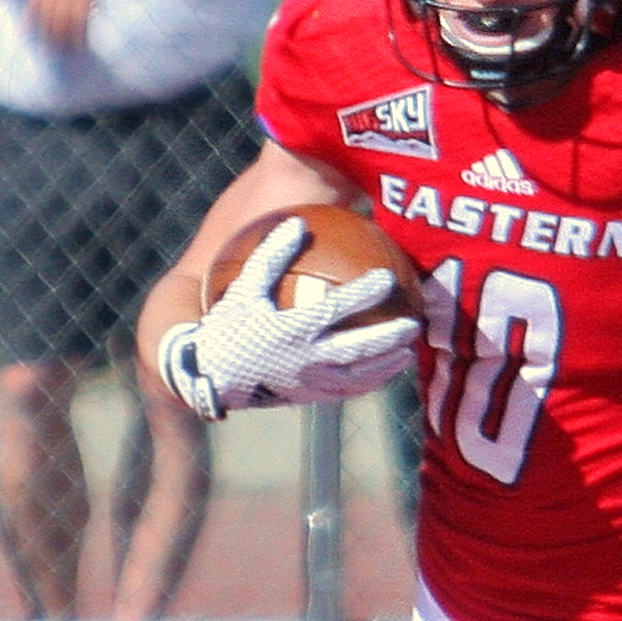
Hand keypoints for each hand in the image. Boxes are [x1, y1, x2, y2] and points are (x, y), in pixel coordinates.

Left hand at [26, 0, 114, 49]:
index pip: (34, 4)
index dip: (29, 20)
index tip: (24, 34)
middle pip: (48, 19)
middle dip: (48, 38)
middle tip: (49, 54)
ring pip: (63, 23)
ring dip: (64, 42)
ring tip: (67, 54)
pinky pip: (81, 21)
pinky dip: (80, 35)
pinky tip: (82, 45)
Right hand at [154, 218, 418, 420]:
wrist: (208, 376)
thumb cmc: (225, 327)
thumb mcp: (244, 289)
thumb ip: (270, 256)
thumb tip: (297, 222)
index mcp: (292, 329)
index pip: (336, 309)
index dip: (364, 294)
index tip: (388, 279)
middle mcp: (305, 359)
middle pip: (358, 349)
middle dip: (389, 337)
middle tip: (414, 324)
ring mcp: (308, 383)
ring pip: (356, 377)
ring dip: (384, 365)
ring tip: (406, 354)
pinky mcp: (306, 398)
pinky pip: (343, 392)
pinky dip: (365, 384)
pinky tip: (379, 375)